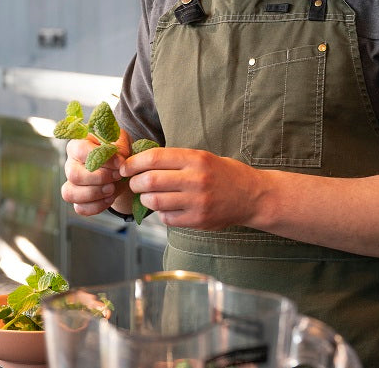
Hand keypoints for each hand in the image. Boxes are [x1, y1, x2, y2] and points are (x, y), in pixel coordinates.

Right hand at [61, 130, 131, 216]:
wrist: (121, 168)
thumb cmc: (116, 151)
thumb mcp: (121, 141)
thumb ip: (120, 146)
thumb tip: (119, 161)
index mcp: (77, 145)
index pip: (81, 150)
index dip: (101, 159)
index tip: (119, 162)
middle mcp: (70, 164)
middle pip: (74, 175)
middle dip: (99, 178)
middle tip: (117, 176)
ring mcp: (72, 183)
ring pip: (71, 193)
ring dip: (95, 194)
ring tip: (112, 188)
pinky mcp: (78, 199)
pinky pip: (79, 208)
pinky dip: (96, 206)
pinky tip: (109, 198)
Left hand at [121, 147, 255, 229]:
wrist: (253, 196)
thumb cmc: (223, 174)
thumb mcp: (202, 157)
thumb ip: (175, 160)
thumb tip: (140, 162)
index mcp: (195, 159)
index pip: (154, 158)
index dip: (133, 163)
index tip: (125, 167)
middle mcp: (196, 179)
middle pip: (150, 181)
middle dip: (135, 182)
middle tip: (134, 183)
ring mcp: (197, 202)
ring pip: (155, 201)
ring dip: (145, 199)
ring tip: (148, 196)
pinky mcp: (198, 221)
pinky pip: (167, 218)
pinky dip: (161, 213)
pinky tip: (167, 208)